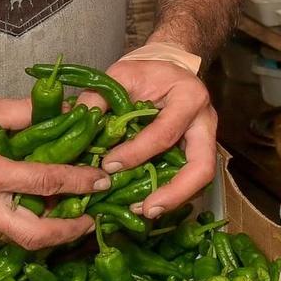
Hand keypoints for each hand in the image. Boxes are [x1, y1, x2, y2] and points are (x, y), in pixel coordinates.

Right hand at [0, 95, 100, 248]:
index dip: (78, 182)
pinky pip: (3, 235)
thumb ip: (28, 111)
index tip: (101, 179)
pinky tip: (42, 214)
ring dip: (49, 233)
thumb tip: (68, 108)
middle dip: (68, 233)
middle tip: (91, 220)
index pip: (43, 183)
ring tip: (73, 216)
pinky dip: (27, 228)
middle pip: (33, 236)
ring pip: (19, 241)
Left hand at [92, 54, 216, 218]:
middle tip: (146, 210)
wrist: (170, 69)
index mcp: (188, 97)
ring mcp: (206, 140)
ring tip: (143, 211)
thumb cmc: (147, 72)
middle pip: (202, 167)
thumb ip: (98, 99)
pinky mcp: (198, 153)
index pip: (165, 132)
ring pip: (200, 180)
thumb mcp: (120, 75)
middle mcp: (205, 122)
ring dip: (173, 200)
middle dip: (175, 193)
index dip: (137, 153)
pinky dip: (171, 195)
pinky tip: (147, 202)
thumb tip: (74, 125)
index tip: (109, 165)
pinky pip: (191, 180)